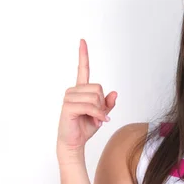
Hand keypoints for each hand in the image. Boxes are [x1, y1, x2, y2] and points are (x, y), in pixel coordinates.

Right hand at [57, 39, 116, 155]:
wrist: (74, 143)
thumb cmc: (85, 127)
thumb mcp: (101, 114)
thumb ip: (108, 103)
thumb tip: (115, 93)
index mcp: (80, 90)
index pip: (82, 69)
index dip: (83, 55)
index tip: (82, 41)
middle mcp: (73, 91)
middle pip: (98, 88)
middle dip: (102, 104)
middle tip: (99, 116)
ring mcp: (69, 97)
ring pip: (95, 97)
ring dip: (100, 111)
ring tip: (95, 120)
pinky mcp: (68, 106)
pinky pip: (91, 106)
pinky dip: (98, 115)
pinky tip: (98, 122)